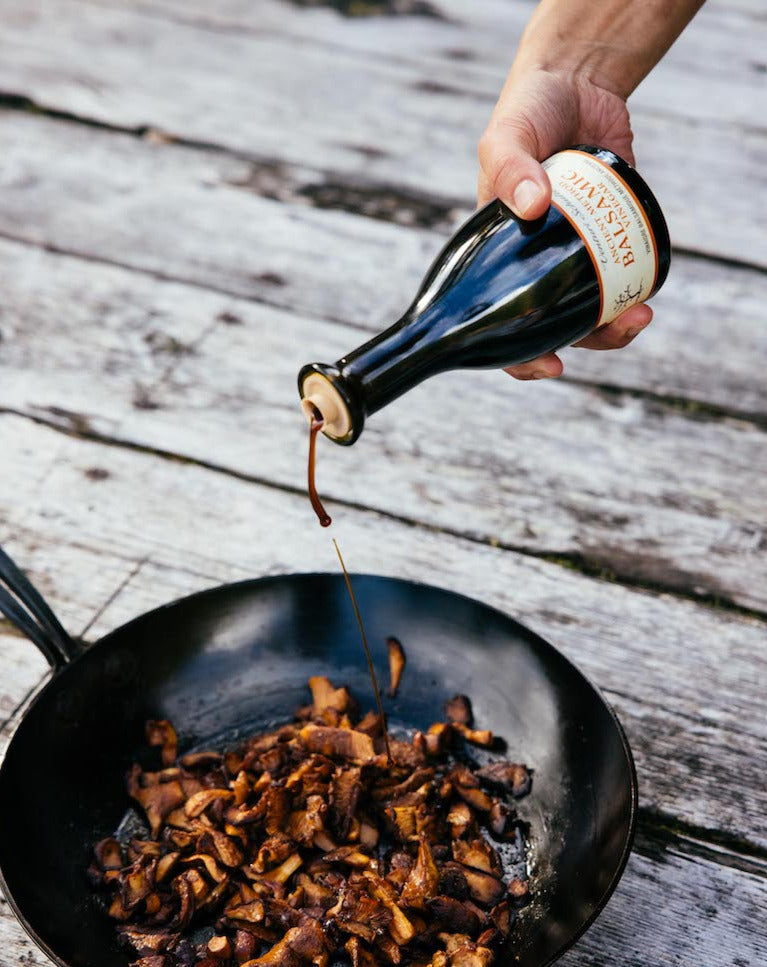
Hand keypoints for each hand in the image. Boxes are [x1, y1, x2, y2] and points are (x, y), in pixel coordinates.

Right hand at [478, 67, 652, 380]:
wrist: (576, 82)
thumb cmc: (525, 112)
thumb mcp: (504, 137)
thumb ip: (510, 166)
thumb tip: (534, 206)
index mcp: (499, 258)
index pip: (501, 323)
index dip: (521, 357)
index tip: (551, 366)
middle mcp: (535, 263)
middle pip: (556, 325)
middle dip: (588, 340)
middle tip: (617, 328)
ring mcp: (574, 251)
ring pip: (594, 305)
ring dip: (617, 321)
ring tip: (641, 313)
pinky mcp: (611, 232)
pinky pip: (623, 269)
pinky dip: (637, 283)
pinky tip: (652, 282)